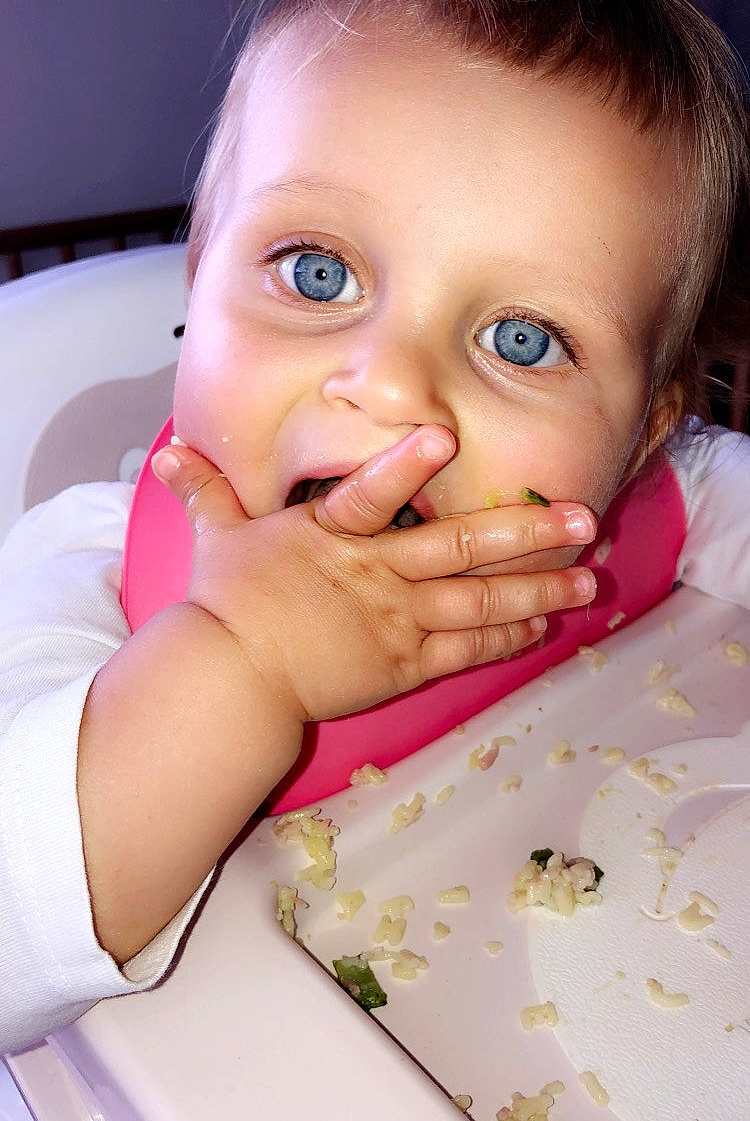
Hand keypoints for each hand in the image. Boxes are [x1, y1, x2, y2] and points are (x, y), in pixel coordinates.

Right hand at [151, 427, 596, 723]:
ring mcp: (397, 622)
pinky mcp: (405, 665)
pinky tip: (545, 626)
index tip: (443, 438)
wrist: (232, 682)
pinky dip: (507, 638)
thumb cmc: (228, 607)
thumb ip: (208, 492)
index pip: (369, 495)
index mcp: (334, 536)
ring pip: (480, 603)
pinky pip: (466, 651)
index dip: (404, 468)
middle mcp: (377, 575)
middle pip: (461, 549)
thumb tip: (168, 454)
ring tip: (588, 578)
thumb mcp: (219, 539)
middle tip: (583, 518)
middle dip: (528, 534)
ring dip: (539, 589)